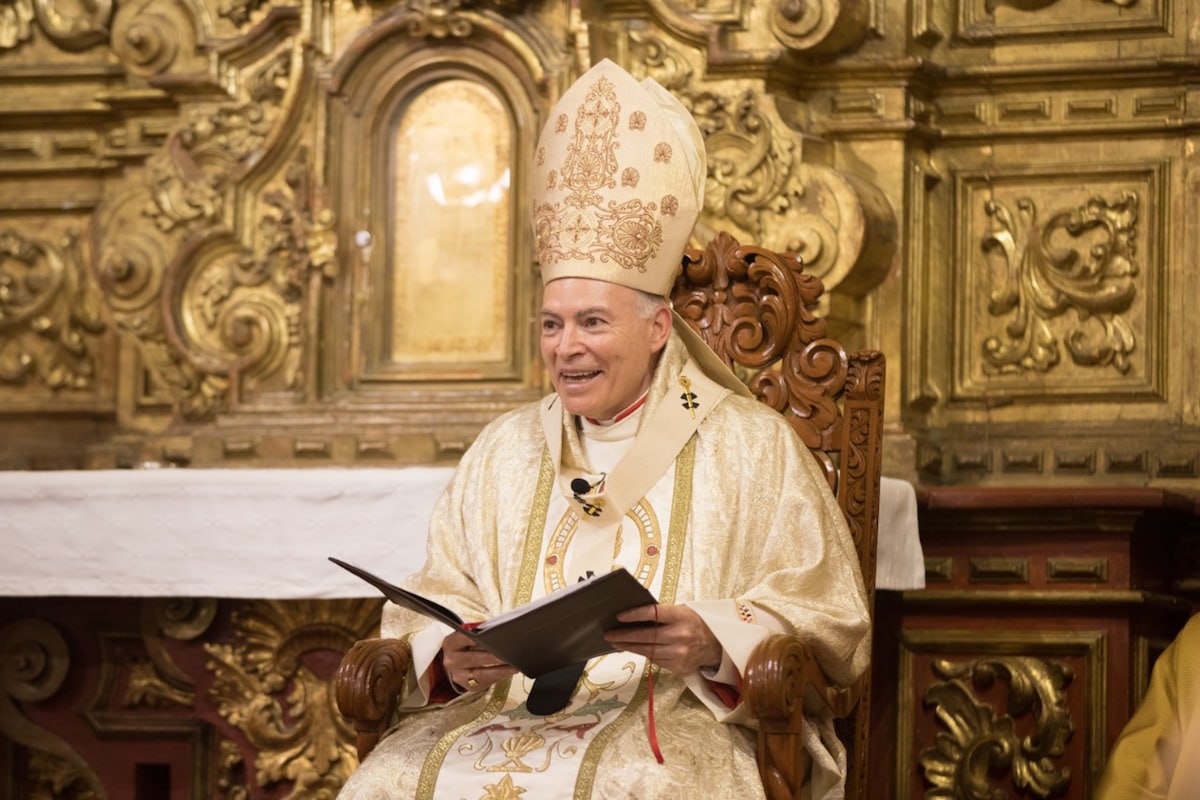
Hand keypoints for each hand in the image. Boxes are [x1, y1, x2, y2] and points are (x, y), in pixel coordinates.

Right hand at [441, 630, 517, 691]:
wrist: (457, 663)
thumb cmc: (468, 645)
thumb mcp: (467, 637)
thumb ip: (478, 633)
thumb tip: (497, 628)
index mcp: (451, 643)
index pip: (465, 638)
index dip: (479, 637)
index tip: (494, 636)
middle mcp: (452, 661)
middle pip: (475, 658)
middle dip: (494, 655)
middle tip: (510, 652)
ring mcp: (458, 675)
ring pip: (482, 673)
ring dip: (501, 668)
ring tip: (514, 663)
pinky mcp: (468, 686)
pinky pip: (486, 681)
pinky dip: (500, 675)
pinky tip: (510, 670)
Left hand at [603, 603, 721, 673]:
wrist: (715, 645)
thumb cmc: (693, 623)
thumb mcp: (682, 611)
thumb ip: (661, 613)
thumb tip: (632, 615)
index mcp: (681, 616)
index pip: (654, 614)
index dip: (635, 615)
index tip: (619, 616)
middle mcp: (681, 635)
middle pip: (647, 636)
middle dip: (625, 635)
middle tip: (609, 634)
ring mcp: (679, 653)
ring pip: (648, 651)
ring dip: (629, 647)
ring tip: (615, 643)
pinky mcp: (677, 666)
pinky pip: (654, 660)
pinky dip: (642, 654)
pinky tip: (631, 649)